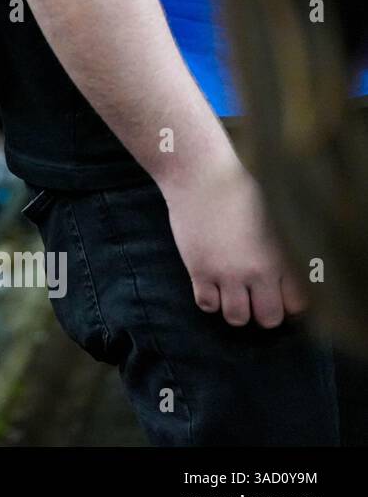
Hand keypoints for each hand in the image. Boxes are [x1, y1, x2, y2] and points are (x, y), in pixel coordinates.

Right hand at [162, 156, 305, 327]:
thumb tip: (286, 271)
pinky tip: (209, 284)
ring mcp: (226, 273)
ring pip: (236, 318)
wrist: (202, 177)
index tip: (278, 296)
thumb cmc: (239, 190)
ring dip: (235, 310)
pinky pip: (206, 305)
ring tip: (230, 293)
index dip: (288, 305)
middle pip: (268, 318)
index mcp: (281, 258)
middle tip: (254, 298)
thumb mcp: (274, 219)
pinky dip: (209, 301)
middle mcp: (257, 272)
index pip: (297, 305)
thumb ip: (282, 250)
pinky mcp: (199, 270)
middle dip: (262, 312)